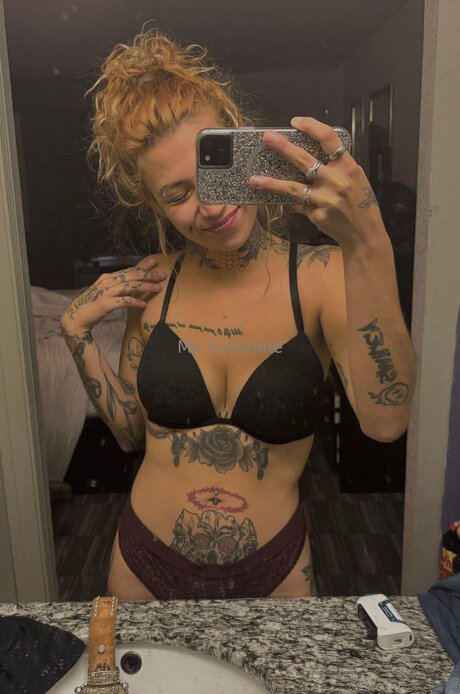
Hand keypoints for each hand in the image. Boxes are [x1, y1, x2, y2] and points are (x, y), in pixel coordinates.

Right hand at [60, 256, 166, 333]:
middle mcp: (107, 282)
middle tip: (162, 274)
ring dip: (146, 286)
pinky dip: (134, 302)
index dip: (142, 266)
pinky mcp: (105, 304)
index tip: (154, 262)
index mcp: (107, 278)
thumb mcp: (106, 293)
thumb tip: (134, 286)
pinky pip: (123, 301)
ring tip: (158, 288)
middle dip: (148, 274)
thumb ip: (118, 288)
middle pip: (132, 276)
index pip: (128, 270)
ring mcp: (106, 292)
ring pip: (130, 286)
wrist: (76, 317)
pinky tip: (143, 304)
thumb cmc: (92, 306)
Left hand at [249, 116, 386, 248]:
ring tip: (254, 179)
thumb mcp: (356, 178)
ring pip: (293, 188)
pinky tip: (284, 203)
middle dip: (284, 147)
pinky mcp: (317, 215)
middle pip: (305, 159)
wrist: (364, 233)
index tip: (295, 122)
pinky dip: (293, 202)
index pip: (328, 138)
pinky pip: (299, 205)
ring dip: (272, 183)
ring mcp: (325, 199)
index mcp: (348, 167)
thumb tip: (309, 156)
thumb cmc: (361, 203)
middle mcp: (336, 181)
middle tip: (267, 138)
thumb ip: (337, 166)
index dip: (311, 126)